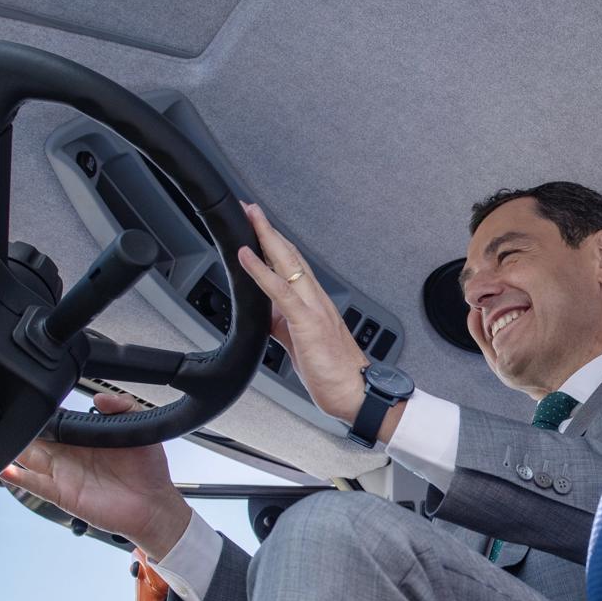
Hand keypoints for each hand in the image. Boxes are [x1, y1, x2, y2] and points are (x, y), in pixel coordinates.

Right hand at [1, 393, 192, 558]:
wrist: (152, 505)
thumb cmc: (147, 472)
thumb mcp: (141, 428)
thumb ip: (123, 407)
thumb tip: (101, 397)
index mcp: (83, 438)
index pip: (56, 422)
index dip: (42, 413)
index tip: (31, 401)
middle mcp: (69, 456)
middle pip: (36, 440)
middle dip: (22, 430)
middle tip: (9, 419)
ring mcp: (63, 475)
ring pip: (28, 460)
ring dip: (13, 451)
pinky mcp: (61, 494)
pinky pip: (34, 485)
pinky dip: (17, 478)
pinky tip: (5, 468)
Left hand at [234, 203, 385, 433]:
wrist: (355, 392)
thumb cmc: (333, 372)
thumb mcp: (299, 343)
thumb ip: (284, 324)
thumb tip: (267, 313)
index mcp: (314, 302)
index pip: (292, 263)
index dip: (274, 241)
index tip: (258, 225)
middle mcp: (316, 298)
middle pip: (290, 254)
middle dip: (268, 229)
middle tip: (250, 208)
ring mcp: (314, 307)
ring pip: (287, 263)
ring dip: (266, 238)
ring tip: (249, 218)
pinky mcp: (308, 322)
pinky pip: (281, 291)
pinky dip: (261, 271)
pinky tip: (247, 256)